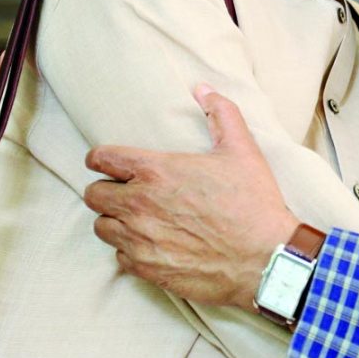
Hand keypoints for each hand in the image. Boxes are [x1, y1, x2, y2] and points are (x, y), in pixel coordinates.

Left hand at [84, 84, 298, 309]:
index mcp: (156, 171)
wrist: (264, 258)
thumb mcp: (242, 149)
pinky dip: (130, 250)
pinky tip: (151, 244)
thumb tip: (203, 88)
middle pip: (94, 195)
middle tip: (125, 191)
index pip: (102, 158)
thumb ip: (221, 113)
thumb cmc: (252, 202)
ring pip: (102, 227)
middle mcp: (139, 204)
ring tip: (136, 218)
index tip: (107, 162)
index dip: (101, 158)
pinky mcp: (147, 268)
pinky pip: (119, 257)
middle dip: (106, 190)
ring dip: (115, 221)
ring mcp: (140, 239)